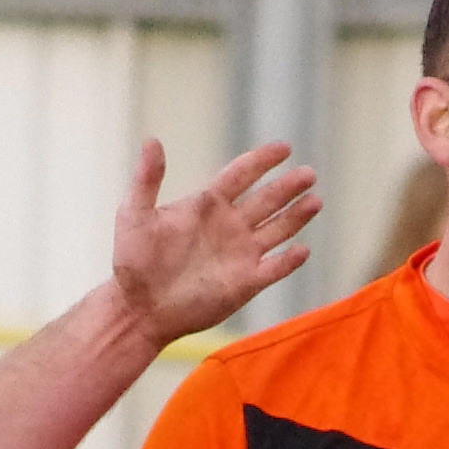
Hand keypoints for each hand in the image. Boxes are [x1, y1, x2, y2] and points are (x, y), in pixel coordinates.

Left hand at [111, 139, 320, 343]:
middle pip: (267, 200)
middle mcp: (228, 226)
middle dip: (288, 186)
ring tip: (316, 200)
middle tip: (309, 173)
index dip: (262, 160)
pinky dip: (289, 261)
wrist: (140, 308)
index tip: (283, 147)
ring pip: (277, 230)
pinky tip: (303, 249)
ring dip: (296, 216)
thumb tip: (152, 140)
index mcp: (206, 205)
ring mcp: (239, 254)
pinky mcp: (245, 283)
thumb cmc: (132, 261)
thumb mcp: (135, 214)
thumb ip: (147, 179)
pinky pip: (274, 269)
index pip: (241, 174)